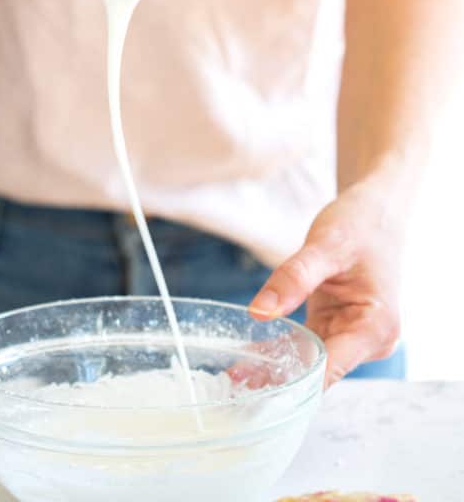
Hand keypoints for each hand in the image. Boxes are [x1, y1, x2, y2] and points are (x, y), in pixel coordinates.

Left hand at [249, 177, 403, 386]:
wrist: (375, 212)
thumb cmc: (360, 225)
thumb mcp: (325, 246)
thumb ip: (293, 278)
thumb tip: (259, 312)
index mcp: (375, 327)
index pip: (330, 369)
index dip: (294, 384)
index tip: (258, 395)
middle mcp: (368, 340)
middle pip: (318, 372)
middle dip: (279, 381)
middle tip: (232, 388)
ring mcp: (353, 335)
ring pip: (309, 362)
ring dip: (275, 370)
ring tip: (232, 379)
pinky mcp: (338, 327)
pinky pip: (306, 346)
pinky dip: (281, 352)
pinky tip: (249, 362)